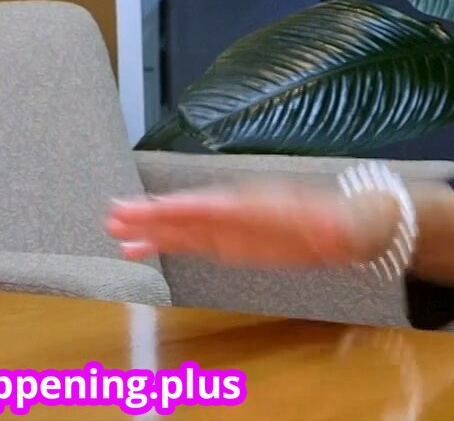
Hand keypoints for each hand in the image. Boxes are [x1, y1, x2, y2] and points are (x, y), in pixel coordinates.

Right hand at [104, 182, 395, 268]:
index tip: (154, 208)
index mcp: (255, 205)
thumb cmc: (331, 222)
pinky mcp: (224, 242)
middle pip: (190, 213)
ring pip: (182, 229)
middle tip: (115, 216)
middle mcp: (235, 211)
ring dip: (150, 231)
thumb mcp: (332, 227)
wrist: (338, 226)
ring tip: (115, 234)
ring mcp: (227, 226)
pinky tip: (138, 250)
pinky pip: (188, 243)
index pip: (214, 206)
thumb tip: (332, 236)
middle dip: (154, 215)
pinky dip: (162, 244)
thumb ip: (325, 233)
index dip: (182, 208)